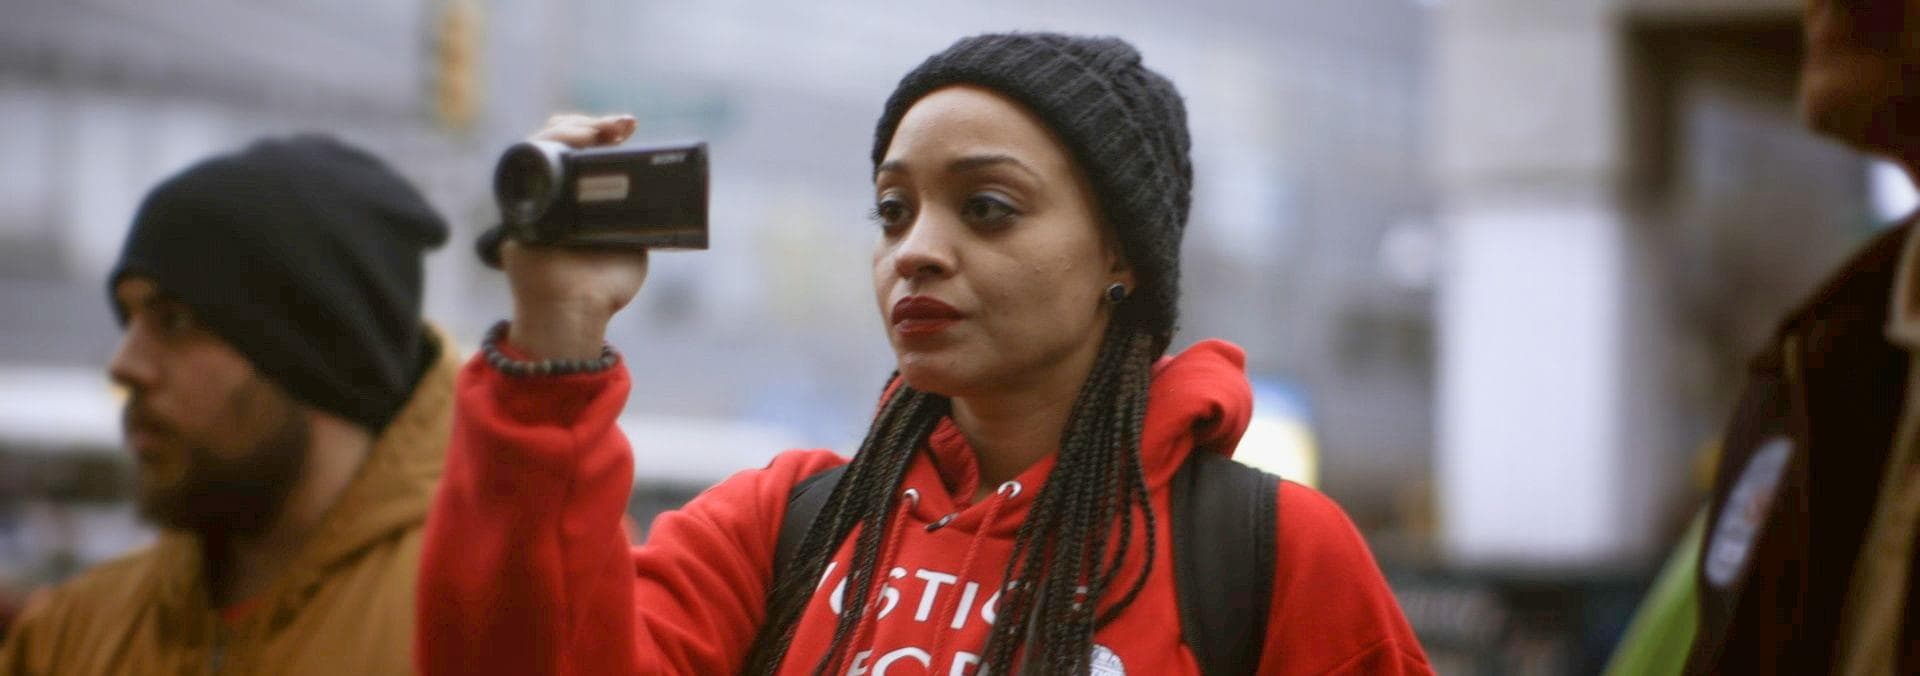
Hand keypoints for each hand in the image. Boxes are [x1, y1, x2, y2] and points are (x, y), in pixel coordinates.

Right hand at [503, 114, 648, 359]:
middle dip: (589, 125)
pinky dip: (546, 146)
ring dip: (570, 129)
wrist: (577, 315)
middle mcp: (550, 196)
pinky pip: (524, 166)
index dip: (600, 134)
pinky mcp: (516, 209)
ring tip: (601, 130)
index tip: (627, 127)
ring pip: (539, 146)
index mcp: (576, 202)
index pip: (581, 153)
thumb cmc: (602, 289)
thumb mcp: (630, 245)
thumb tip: (660, 194)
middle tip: (621, 126)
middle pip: (559, 142)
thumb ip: (636, 220)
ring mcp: (530, 200)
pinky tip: (573, 139)